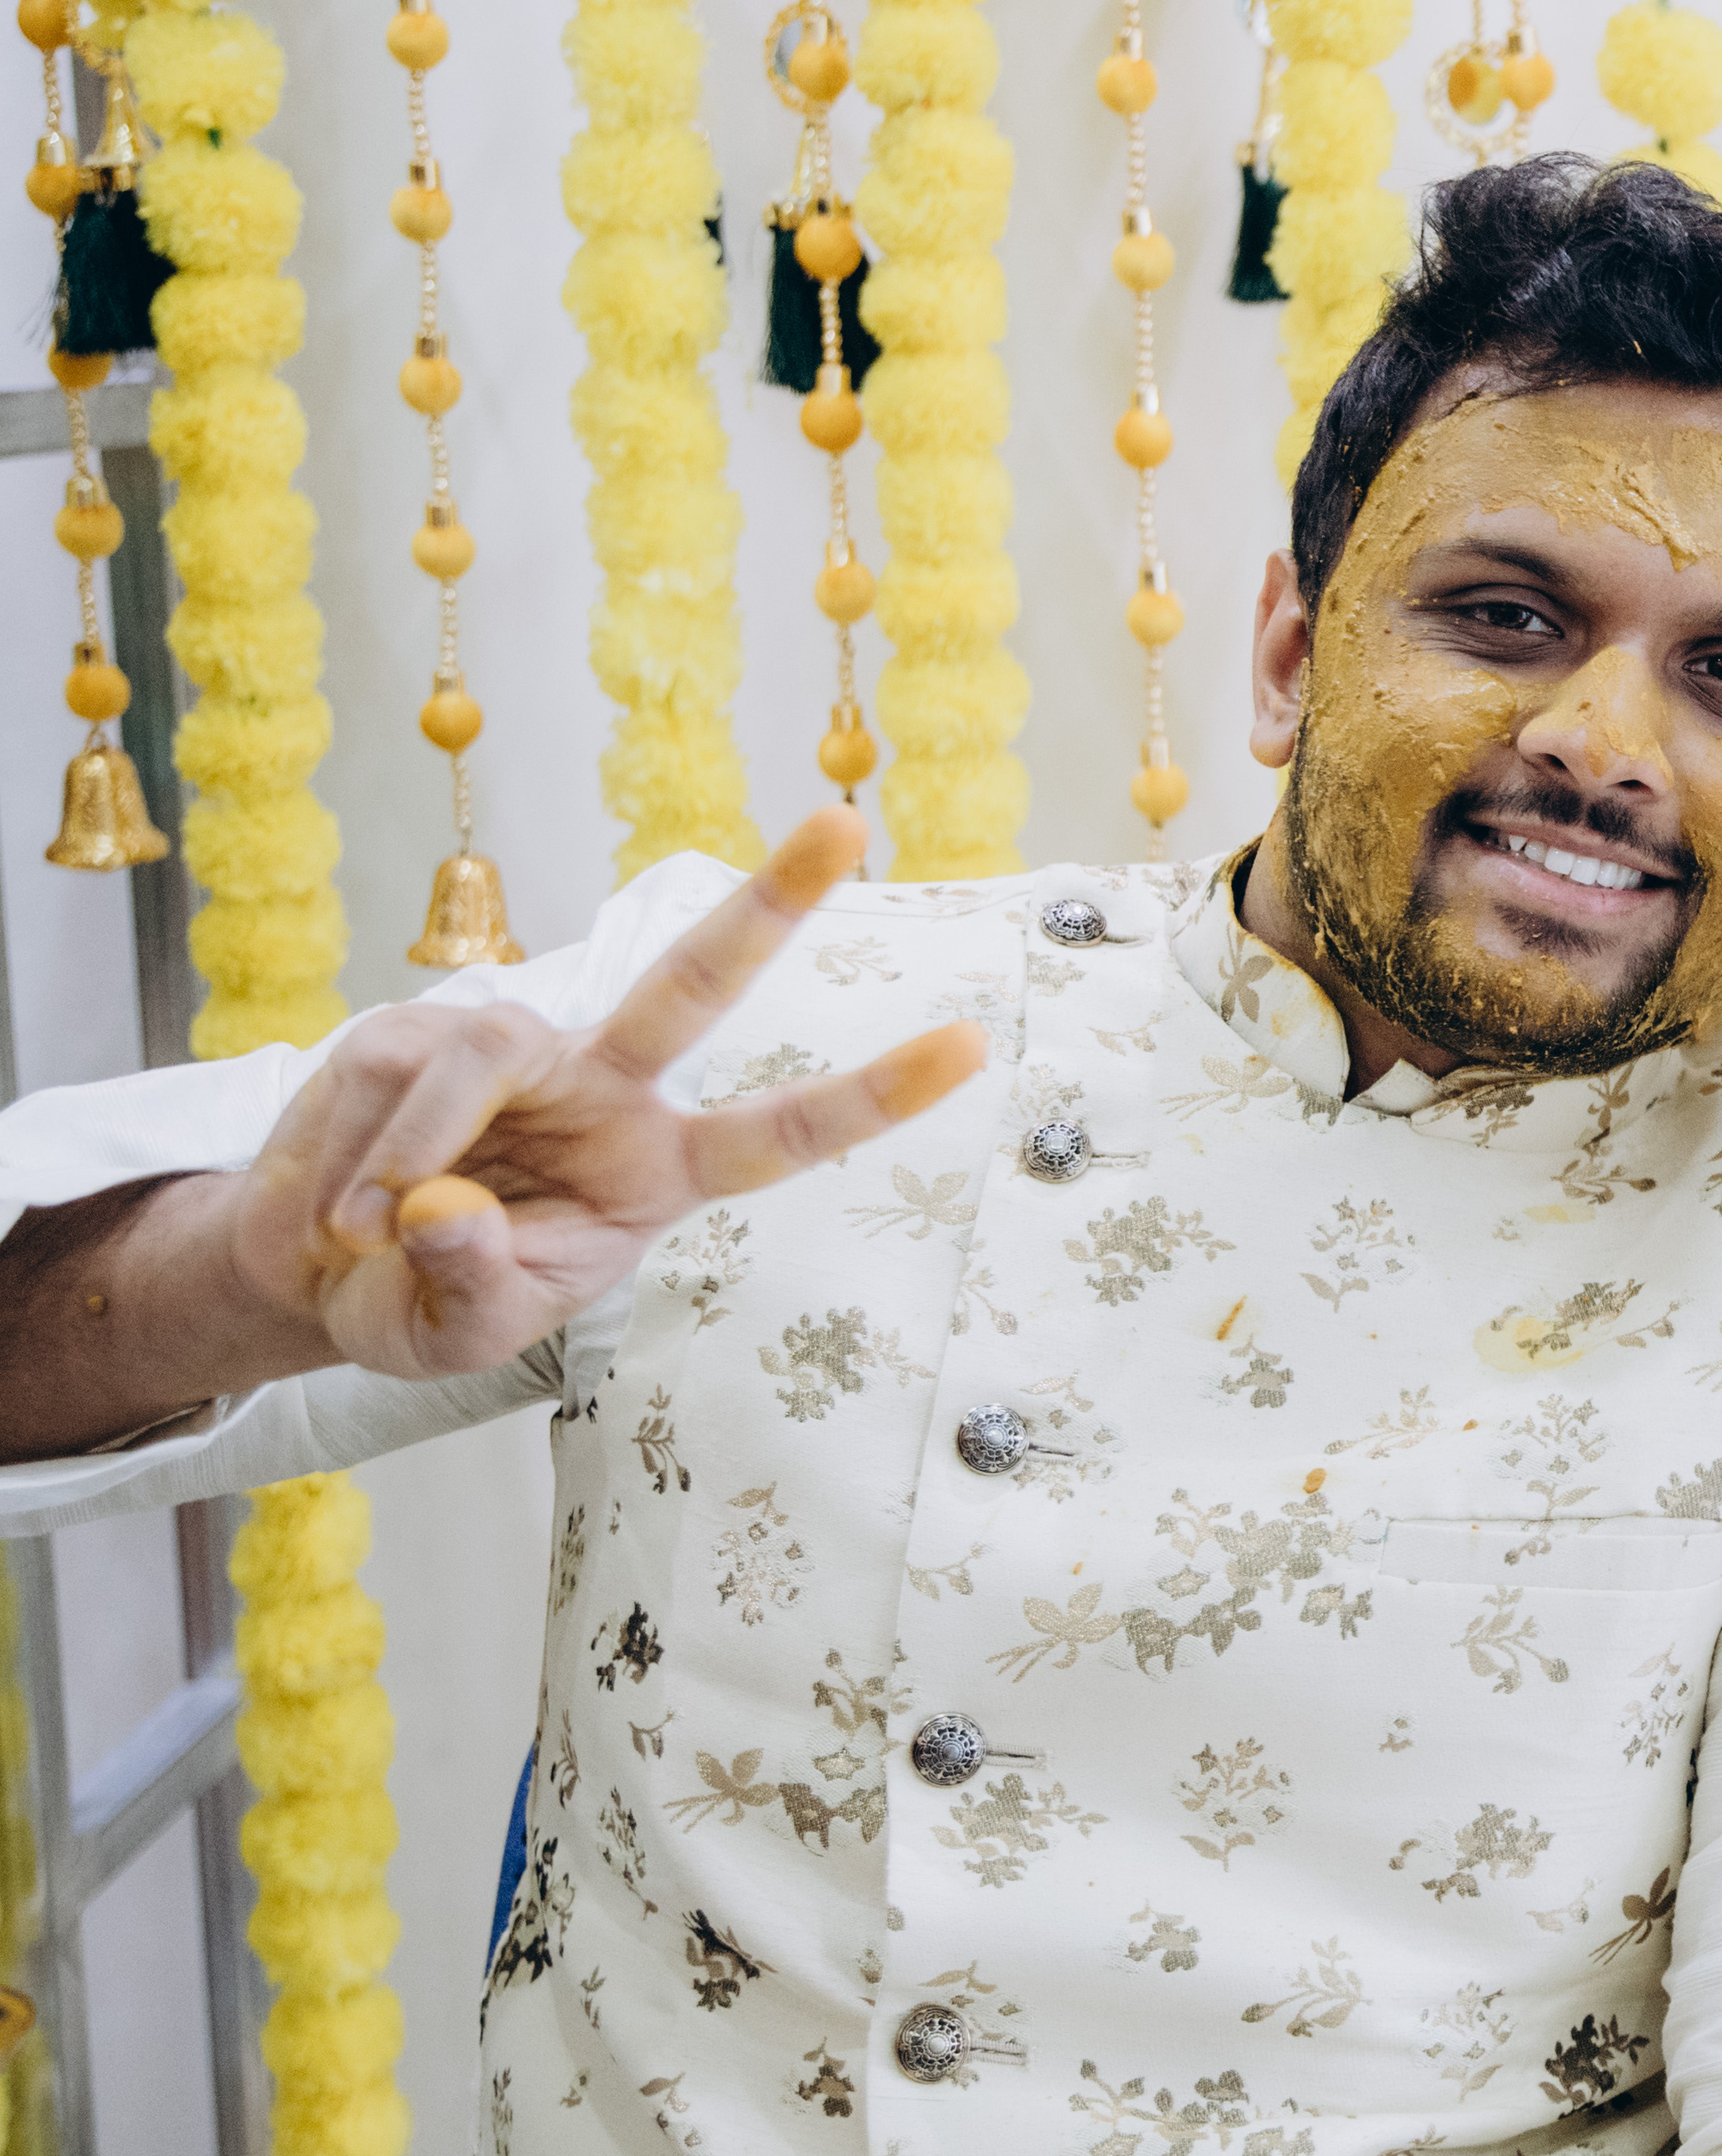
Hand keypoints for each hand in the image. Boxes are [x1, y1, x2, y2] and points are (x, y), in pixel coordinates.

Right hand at [227, 810, 985, 1380]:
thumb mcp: (459, 1333)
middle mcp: (605, 1089)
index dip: (875, 1094)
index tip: (974, 1044)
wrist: (314, 1276)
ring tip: (362, 1234)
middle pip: (698, 981)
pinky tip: (331, 1210)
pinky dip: (350, 1161)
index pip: (783, 1132)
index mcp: (659, 1168)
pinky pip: (393, 1083)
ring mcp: (516, 1052)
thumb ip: (476, 1282)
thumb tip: (447, 1206)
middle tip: (848, 822)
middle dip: (772, 901)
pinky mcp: (414, 1030)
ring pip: (484, 1061)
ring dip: (412, 1157)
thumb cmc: (421, 1303)